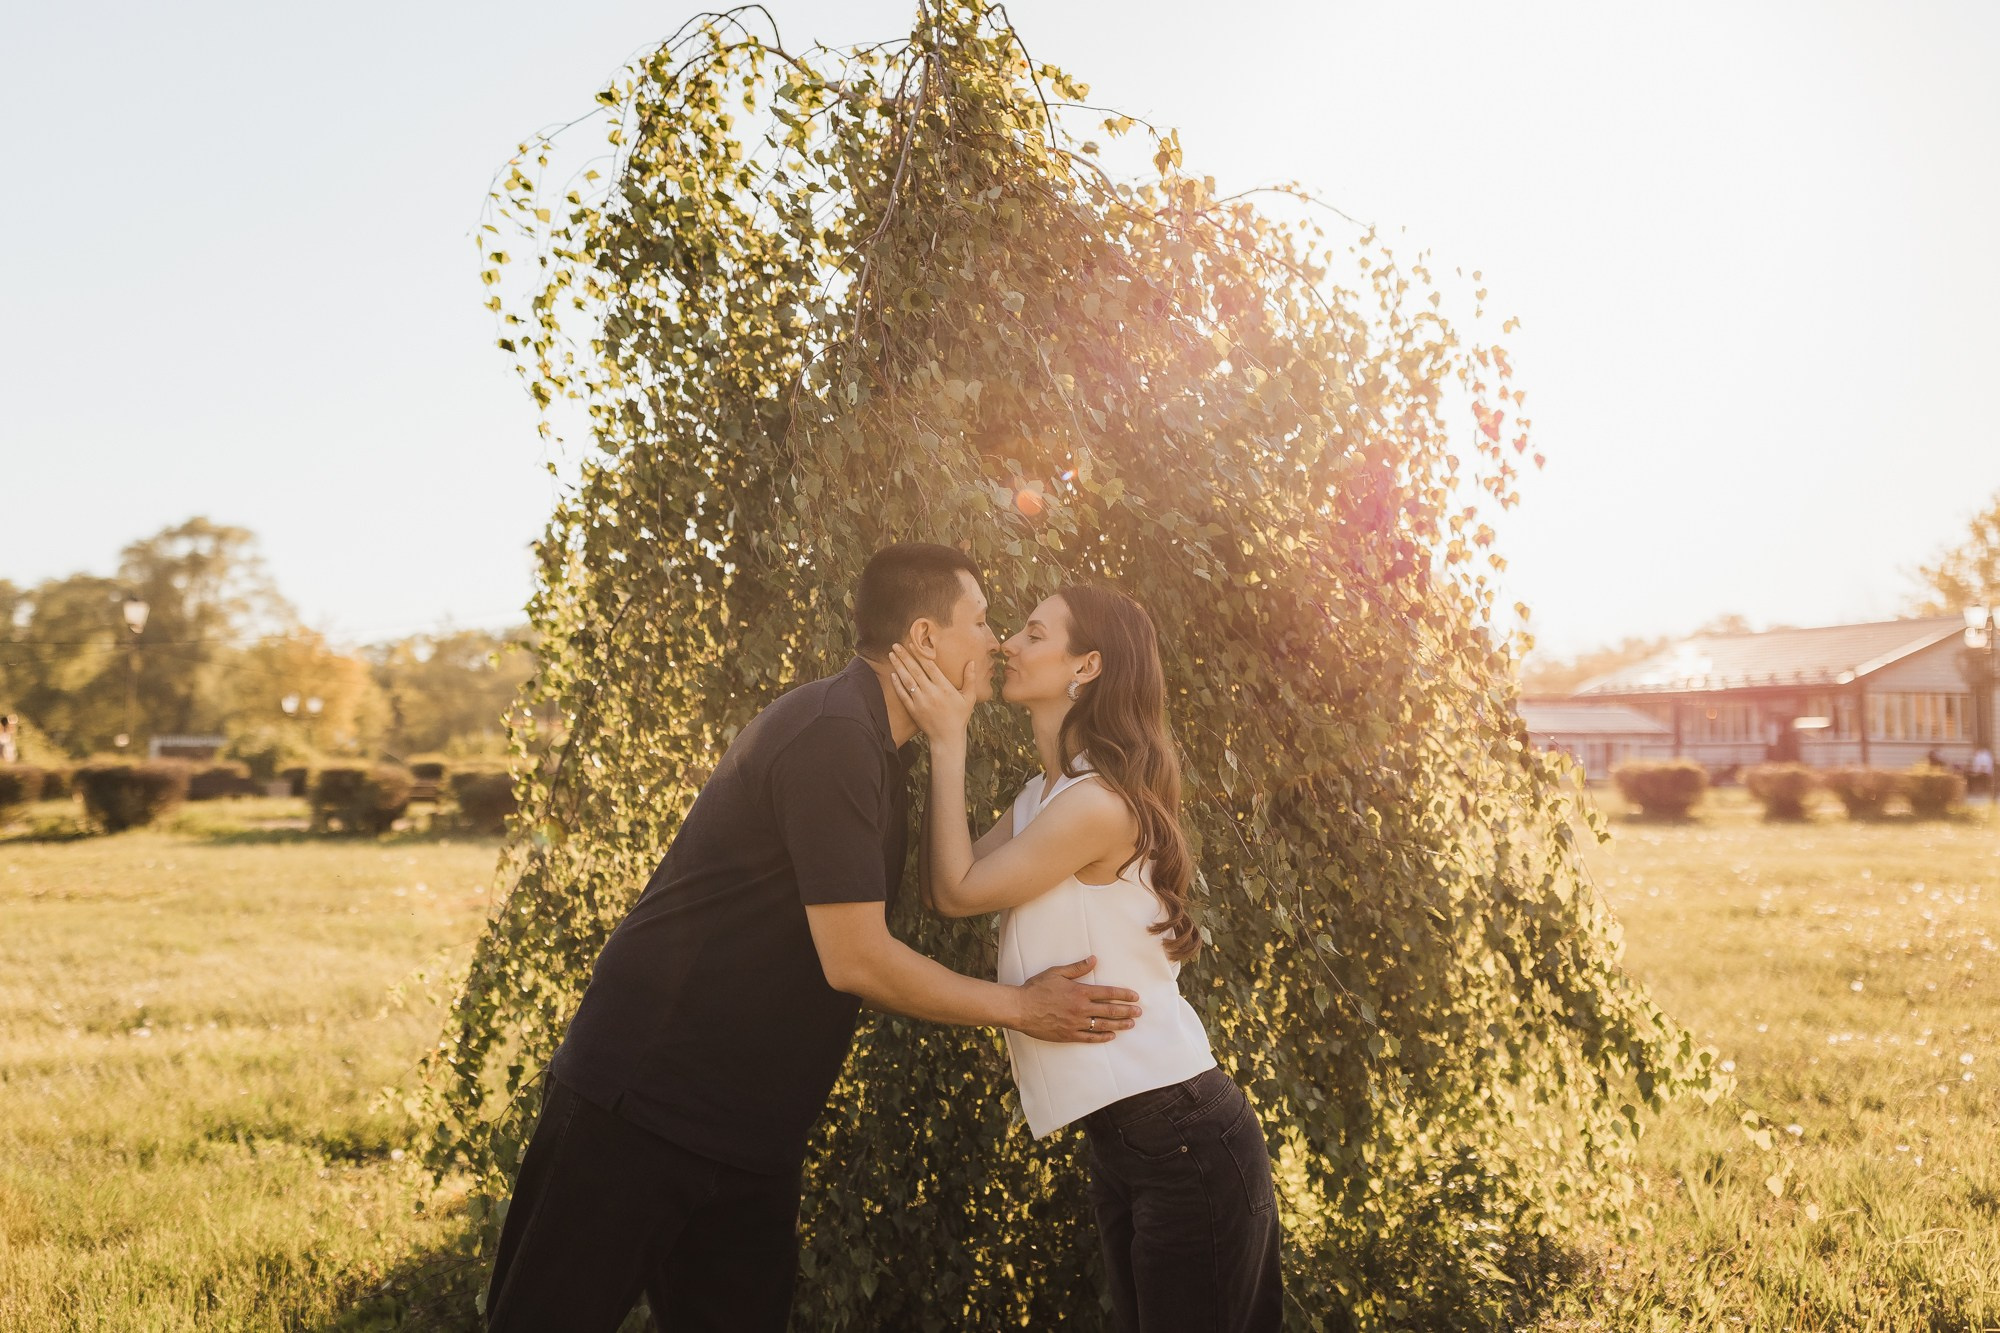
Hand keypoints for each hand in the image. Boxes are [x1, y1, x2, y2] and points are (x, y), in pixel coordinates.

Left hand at [889, 643, 976, 741]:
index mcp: (944, 687)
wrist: (947, 738)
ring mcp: (920, 701)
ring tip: (892, 655)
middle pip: (915, 670)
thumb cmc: (960, 716)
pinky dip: (897, 684)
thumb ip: (970, 679)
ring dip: (898, 666)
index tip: (913, 643)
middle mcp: (930, 692)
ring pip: (907, 680)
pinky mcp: (913, 710)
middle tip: (896, 644)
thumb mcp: (969, 698)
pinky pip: (902, 694)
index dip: (920, 654)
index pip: (929, 666)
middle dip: (904, 656)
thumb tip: (971, 662)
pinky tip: (892, 674)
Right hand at [1012, 956, 1141, 1043]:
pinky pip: (1089, 1037)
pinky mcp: (1068, 1035)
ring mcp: (1075, 1023)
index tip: (1135, 997)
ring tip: (1131, 1024)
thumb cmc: (1037, 988)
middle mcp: (1081, 1009)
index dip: (1123, 995)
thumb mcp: (1056, 973)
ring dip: (1119, 1025)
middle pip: (1109, 1010)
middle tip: (1139, 1012)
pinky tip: (1111, 1036)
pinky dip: (1102, 1037)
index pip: (1108, 993)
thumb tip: (1094, 960)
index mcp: (1080, 992)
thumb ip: (1077, 968)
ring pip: (1103, 1025)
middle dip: (1126, 1011)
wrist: (1021, 1008)